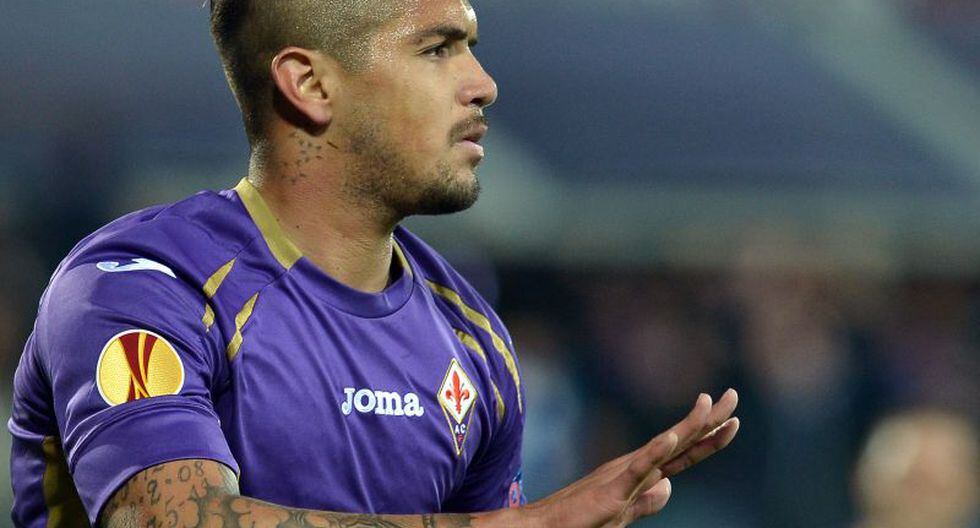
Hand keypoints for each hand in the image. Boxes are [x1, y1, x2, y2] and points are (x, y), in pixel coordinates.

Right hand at [523, 389, 738, 527]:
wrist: (545, 526)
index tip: (732, 419)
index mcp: (642, 472)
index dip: (709, 436)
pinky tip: (670, 439)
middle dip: (709, 419)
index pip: (683, 452)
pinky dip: (655, 452)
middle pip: (680, 441)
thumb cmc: (582, 520)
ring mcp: (625, 474)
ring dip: (688, 426)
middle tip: (733, 395)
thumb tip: (670, 485)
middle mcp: (636, 465)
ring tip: (708, 404)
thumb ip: (648, 500)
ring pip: (664, 447)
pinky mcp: (613, 488)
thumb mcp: (625, 511)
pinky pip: (638, 468)